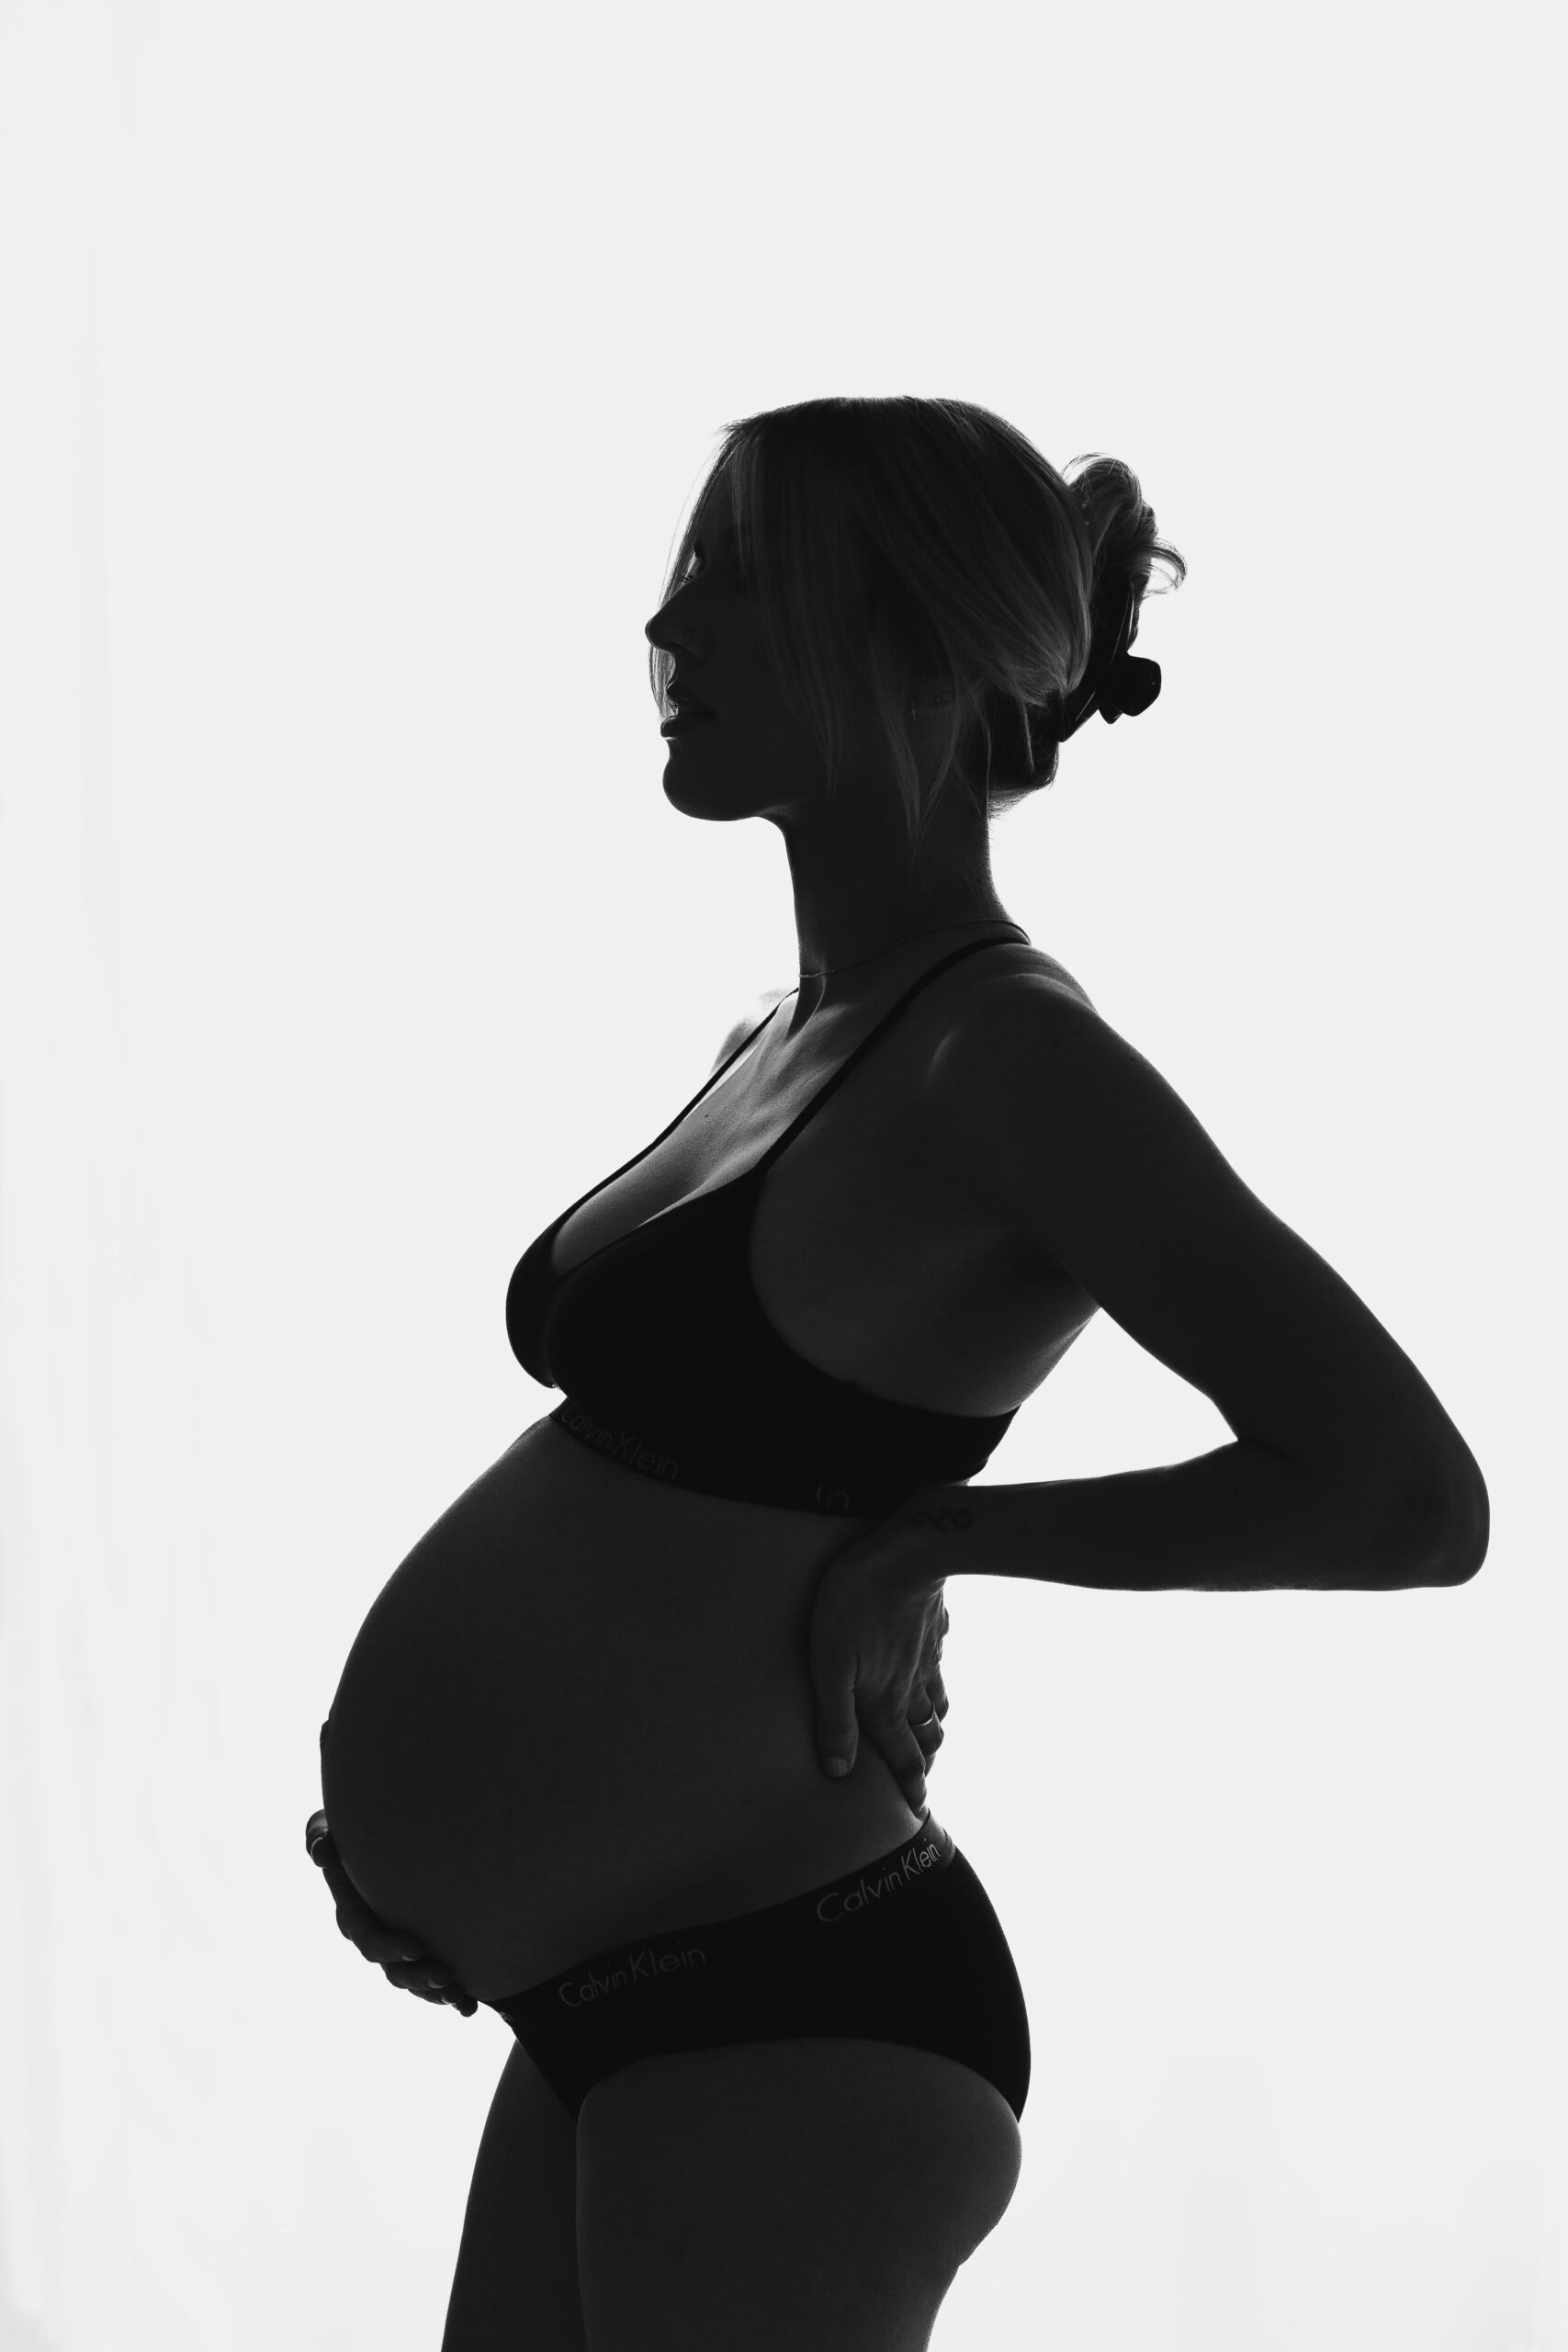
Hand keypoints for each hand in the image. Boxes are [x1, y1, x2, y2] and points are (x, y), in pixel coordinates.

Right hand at [305, 1810, 476, 2015]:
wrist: (389, 1839)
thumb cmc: (353, 1831)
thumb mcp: (328, 1828)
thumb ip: (320, 1837)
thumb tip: (323, 1851)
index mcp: (355, 1915)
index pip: (370, 1939)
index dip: (391, 1948)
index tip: (418, 1947)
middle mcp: (376, 1938)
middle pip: (393, 1971)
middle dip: (418, 1978)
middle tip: (446, 1976)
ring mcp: (398, 1949)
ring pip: (414, 1982)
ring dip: (435, 1993)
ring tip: (459, 1996)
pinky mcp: (421, 1952)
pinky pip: (434, 1983)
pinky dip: (451, 1999)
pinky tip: (469, 2008)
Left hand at [807, 1501, 953, 1814]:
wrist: (908, 1551)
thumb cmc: (855, 1604)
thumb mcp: (830, 1664)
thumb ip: (834, 1719)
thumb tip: (838, 1771)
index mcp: (887, 1702)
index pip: (902, 1757)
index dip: (910, 1787)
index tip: (919, 1812)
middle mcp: (913, 1686)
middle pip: (925, 1735)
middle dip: (925, 1761)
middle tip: (923, 1779)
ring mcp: (927, 1656)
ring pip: (937, 1702)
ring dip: (934, 1725)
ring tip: (929, 1737)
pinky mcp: (933, 1627)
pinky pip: (939, 1663)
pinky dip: (938, 1680)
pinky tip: (933, 1671)